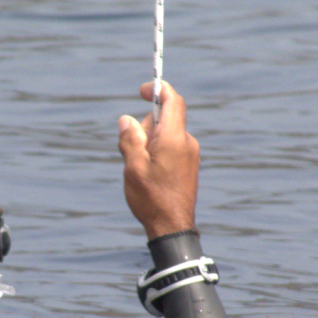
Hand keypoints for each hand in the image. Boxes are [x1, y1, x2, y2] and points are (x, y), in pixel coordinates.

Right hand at [118, 81, 199, 239]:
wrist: (172, 227)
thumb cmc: (152, 199)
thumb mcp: (133, 167)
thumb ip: (130, 139)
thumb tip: (127, 119)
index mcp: (174, 139)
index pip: (173, 101)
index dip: (158, 90)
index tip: (142, 90)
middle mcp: (187, 143)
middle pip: (165, 118)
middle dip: (145, 125)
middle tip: (130, 148)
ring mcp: (190, 155)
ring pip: (167, 134)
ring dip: (150, 141)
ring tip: (138, 167)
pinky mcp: (189, 166)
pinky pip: (172, 147)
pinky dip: (157, 151)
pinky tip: (148, 173)